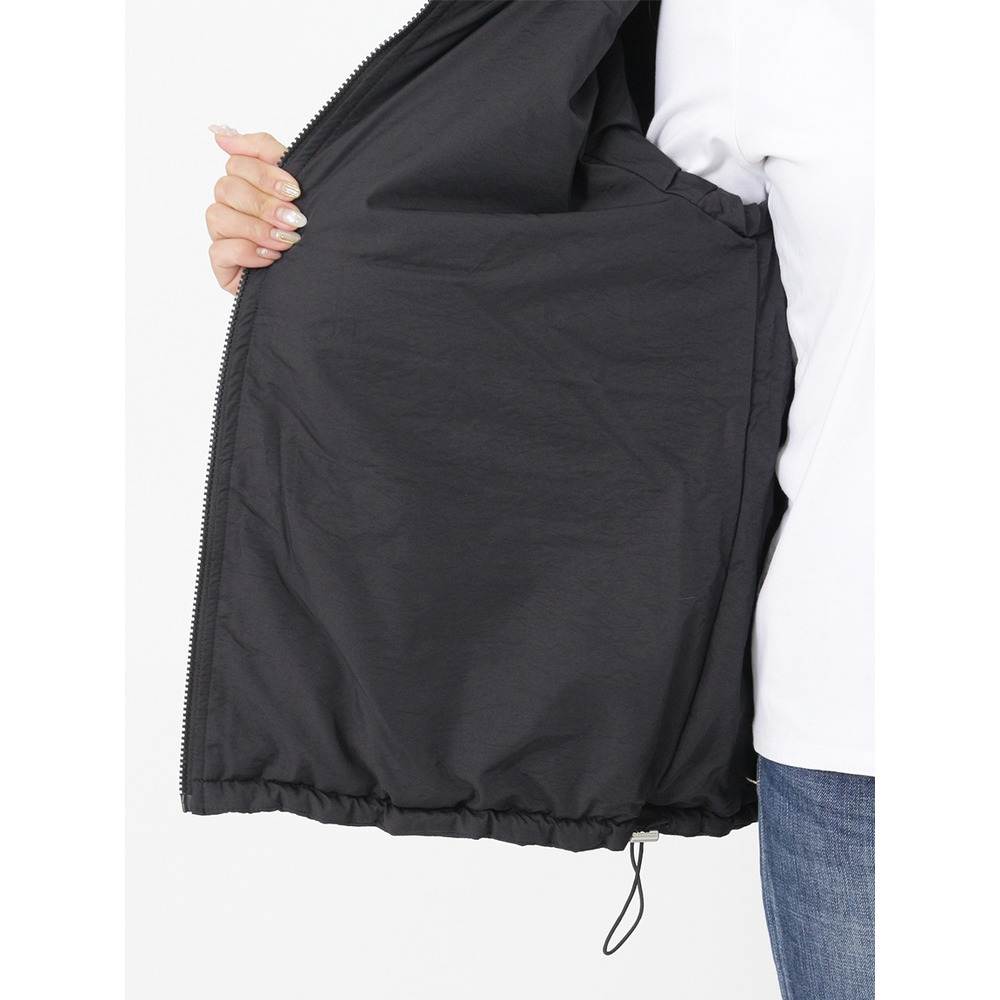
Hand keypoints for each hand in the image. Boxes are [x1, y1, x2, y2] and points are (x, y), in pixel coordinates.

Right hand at [205, 125, 305, 293]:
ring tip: (287, 241)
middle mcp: (232, 206)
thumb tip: (221, 133)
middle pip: (226, 187)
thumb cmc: (313, 233)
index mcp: (249, 184)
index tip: (295, 191)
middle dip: (264, 204)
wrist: (326, 278)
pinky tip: (271, 259)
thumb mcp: (299, 186)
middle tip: (295, 220)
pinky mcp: (222, 265)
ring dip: (257, 228)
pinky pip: (218, 249)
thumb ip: (265, 151)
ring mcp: (224, 236)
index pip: (237, 161)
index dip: (265, 174)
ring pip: (218, 215)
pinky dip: (247, 251)